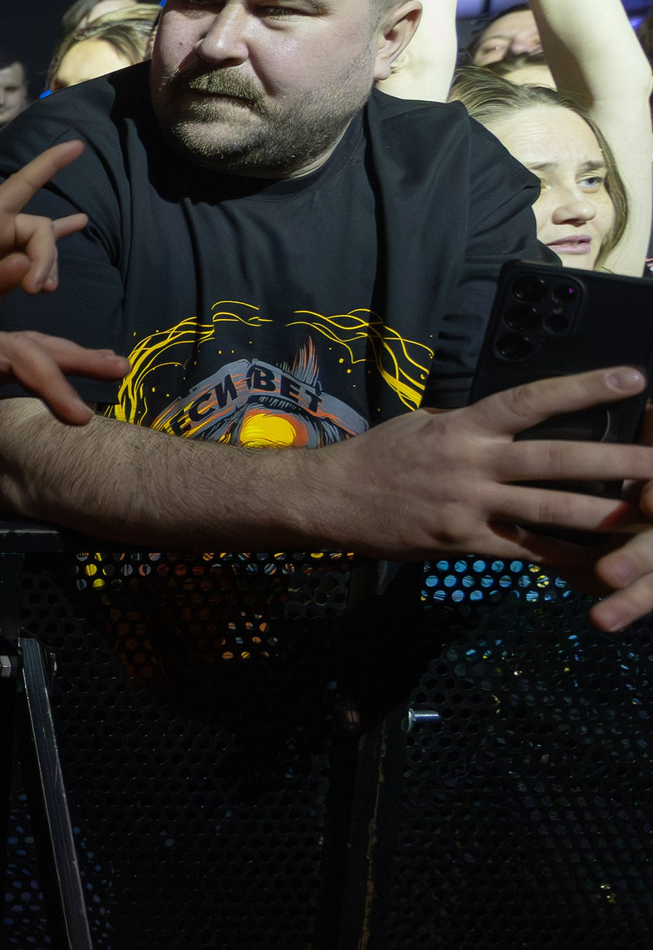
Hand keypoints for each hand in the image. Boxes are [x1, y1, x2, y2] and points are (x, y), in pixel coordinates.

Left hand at [0, 140, 90, 310]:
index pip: (24, 182)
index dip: (50, 163)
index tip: (77, 145)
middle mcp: (5, 223)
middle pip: (43, 230)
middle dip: (45, 258)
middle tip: (33, 289)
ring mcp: (14, 240)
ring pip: (47, 246)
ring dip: (48, 268)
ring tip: (40, 290)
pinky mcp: (20, 257)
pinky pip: (47, 246)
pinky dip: (62, 239)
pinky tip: (81, 222)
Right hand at [319, 367, 652, 578]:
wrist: (328, 500)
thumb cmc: (376, 457)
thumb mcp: (421, 424)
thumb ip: (468, 425)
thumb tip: (507, 423)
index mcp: (462, 426)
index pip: (530, 400)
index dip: (583, 388)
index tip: (632, 378)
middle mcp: (470, 463)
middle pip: (555, 461)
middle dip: (615, 462)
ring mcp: (468, 506)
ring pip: (548, 512)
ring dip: (604, 515)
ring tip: (648, 517)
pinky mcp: (462, 542)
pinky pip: (524, 555)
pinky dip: (566, 564)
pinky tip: (600, 572)